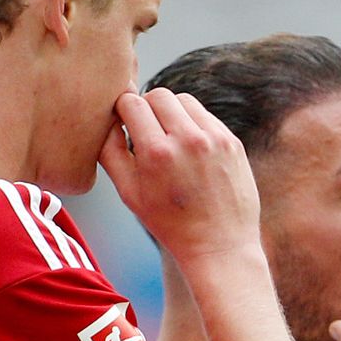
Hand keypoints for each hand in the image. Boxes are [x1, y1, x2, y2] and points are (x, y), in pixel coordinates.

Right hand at [104, 89, 263, 264]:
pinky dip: (194, 124)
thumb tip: (108, 119)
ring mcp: (214, 139)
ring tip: (168, 138)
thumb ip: (110, 151)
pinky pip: (206, 116)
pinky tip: (190, 148)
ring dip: (172, 112)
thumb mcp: (129, 193)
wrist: (219, 246)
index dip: (122, 110)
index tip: (123, 123)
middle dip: (146, 107)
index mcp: (156, 152)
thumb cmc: (169, 223)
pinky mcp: (232, 142)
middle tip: (145, 130)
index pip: (131, 103)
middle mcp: (187, 140)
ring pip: (184, 100)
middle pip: (158, 94)